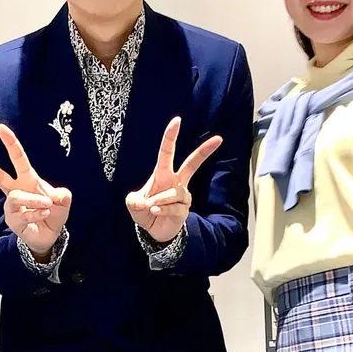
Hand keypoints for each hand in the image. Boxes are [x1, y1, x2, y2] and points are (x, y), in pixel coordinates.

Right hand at [0, 124, 70, 256]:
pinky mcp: (13, 220)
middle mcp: (17, 190)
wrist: (51, 235)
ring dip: (34, 199)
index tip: (0, 128)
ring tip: (47, 204)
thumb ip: (63, 195)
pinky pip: (23, 214)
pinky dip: (37, 213)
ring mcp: (13, 206)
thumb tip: (55, 196)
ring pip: (16, 196)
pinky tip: (44, 214)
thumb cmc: (53, 212)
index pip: (18, 158)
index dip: (10, 142)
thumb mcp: (63, 201)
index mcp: (28, 179)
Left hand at [126, 117, 221, 242]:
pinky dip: (162, 210)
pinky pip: (173, 207)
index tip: (177, 120)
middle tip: (219, 138)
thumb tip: (145, 202)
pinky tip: (155, 212)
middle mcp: (176, 182)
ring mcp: (182, 195)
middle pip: (192, 164)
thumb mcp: (133, 203)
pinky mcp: (184, 209)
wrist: (153, 230)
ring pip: (174, 193)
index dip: (171, 136)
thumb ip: (134, 201)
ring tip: (151, 207)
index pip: (167, 152)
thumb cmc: (144, 211)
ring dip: (159, 200)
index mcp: (163, 174)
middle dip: (204, 151)